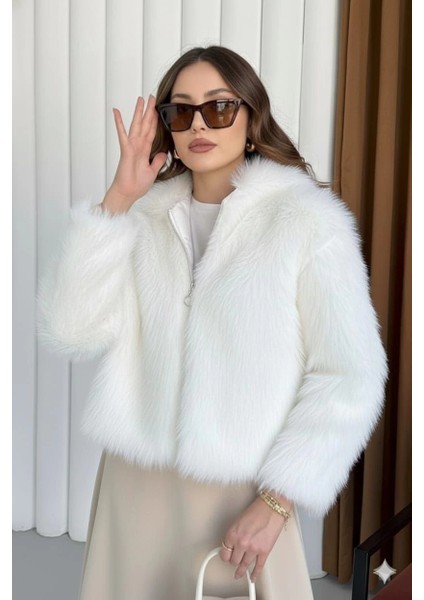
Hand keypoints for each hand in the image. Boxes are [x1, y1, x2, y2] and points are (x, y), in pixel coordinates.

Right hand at [102, 95, 167, 212]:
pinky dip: (119, 123)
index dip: (155, 120)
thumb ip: (157, 161)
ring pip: (136, 125)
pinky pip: (123, 134)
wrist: (128, 193)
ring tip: (140, 99)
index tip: (158, 110)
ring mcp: (131, 146)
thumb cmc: (137, 184)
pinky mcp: (126, 150)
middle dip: (149, 111)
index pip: (152, 132)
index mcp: (144, 150)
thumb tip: (162, 152)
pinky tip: (116, 111)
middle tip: (152, 97)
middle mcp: (138, 146)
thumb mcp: (152, 171)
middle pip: (145, 124)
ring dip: (138, 112)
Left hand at [220, 496, 287, 582]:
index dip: (225, 555)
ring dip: (241, 570)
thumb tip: (233, 544)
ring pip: (244, 566)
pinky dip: (255, 574)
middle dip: (234, 561)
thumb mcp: (239, 521)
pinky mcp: (264, 552)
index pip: (224, 553)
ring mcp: (253, 549)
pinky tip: (253, 577)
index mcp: (233, 534)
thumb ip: (235, 534)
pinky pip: (258, 567)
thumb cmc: (257, 509)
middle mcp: (242, 543)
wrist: (272, 506)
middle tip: (234, 562)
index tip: (226, 557)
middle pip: (234, 561)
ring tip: (239, 574)